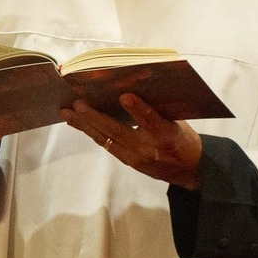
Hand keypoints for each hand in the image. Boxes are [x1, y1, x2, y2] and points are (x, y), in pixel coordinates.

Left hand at [61, 93, 202, 189]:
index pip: (151, 121)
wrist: (190, 170)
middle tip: (77, 104)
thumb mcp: (178, 122)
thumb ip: (156, 109)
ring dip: (84, 125)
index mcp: (167, 135)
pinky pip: (106, 145)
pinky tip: (77, 123)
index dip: (137, 109)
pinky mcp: (128, 161)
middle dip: (95, 117)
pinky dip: (91, 132)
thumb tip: (130, 87)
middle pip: (118, 131)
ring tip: (67, 112)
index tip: (124, 96)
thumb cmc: (184, 139)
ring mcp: (136, 157)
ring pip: (105, 139)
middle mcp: (149, 148)